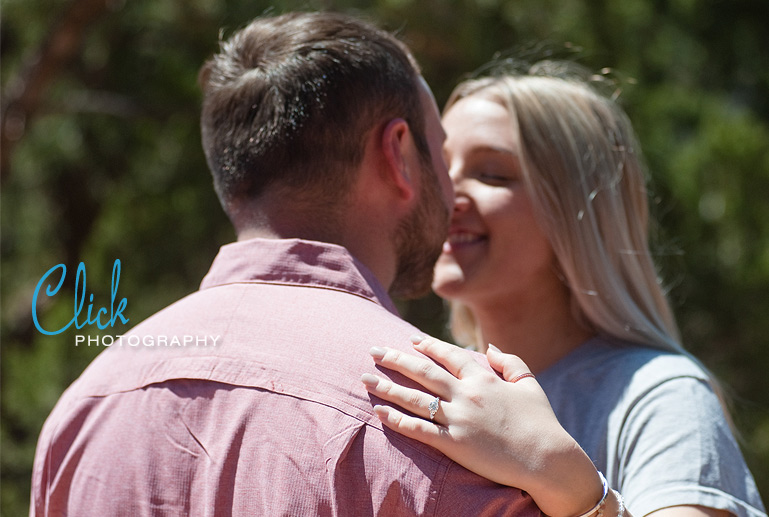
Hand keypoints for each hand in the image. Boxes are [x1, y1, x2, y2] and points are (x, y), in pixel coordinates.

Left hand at [361, 335, 603, 516]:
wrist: (547, 459)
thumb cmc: (541, 422)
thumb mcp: (529, 384)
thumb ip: (510, 362)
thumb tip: (489, 347)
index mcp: (483, 378)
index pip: (448, 355)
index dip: (427, 345)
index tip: (410, 339)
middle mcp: (467, 394)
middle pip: (423, 372)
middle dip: (395, 359)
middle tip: (373, 351)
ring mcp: (459, 419)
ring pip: (414, 398)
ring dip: (387, 387)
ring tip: (364, 379)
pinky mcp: (454, 444)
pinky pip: (419, 430)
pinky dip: (397, 420)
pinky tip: (379, 413)